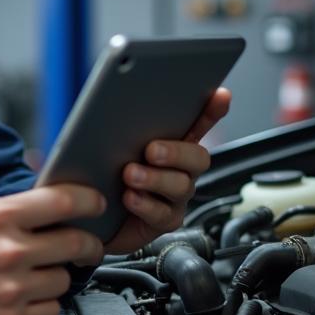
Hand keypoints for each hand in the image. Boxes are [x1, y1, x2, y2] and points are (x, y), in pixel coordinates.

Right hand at [0, 184, 104, 314]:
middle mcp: (9, 251)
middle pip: (75, 242)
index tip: (97, 204)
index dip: (89, 200)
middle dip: (87, 245)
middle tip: (86, 247)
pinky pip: (52, 309)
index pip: (61, 202)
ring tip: (35, 276)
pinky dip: (44, 304)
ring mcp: (12, 289)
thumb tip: (48, 202)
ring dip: (57, 277)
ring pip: (64, 279)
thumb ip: (10, 209)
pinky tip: (25, 298)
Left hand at [104, 87, 231, 253]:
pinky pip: (163, 213)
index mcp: (172, 142)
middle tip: (151, 150)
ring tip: (130, 174)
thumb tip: (115, 105)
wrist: (94, 214)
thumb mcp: (110, 143)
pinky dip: (145, 204)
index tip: (220, 95)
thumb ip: (122, 127)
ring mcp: (176, 196)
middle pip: (198, 157)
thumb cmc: (103, 173)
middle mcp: (181, 169)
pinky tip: (129, 197)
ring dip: (155, 179)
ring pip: (181, 186)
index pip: (198, 123)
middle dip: (176, 152)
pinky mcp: (166, 219)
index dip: (212, 110)